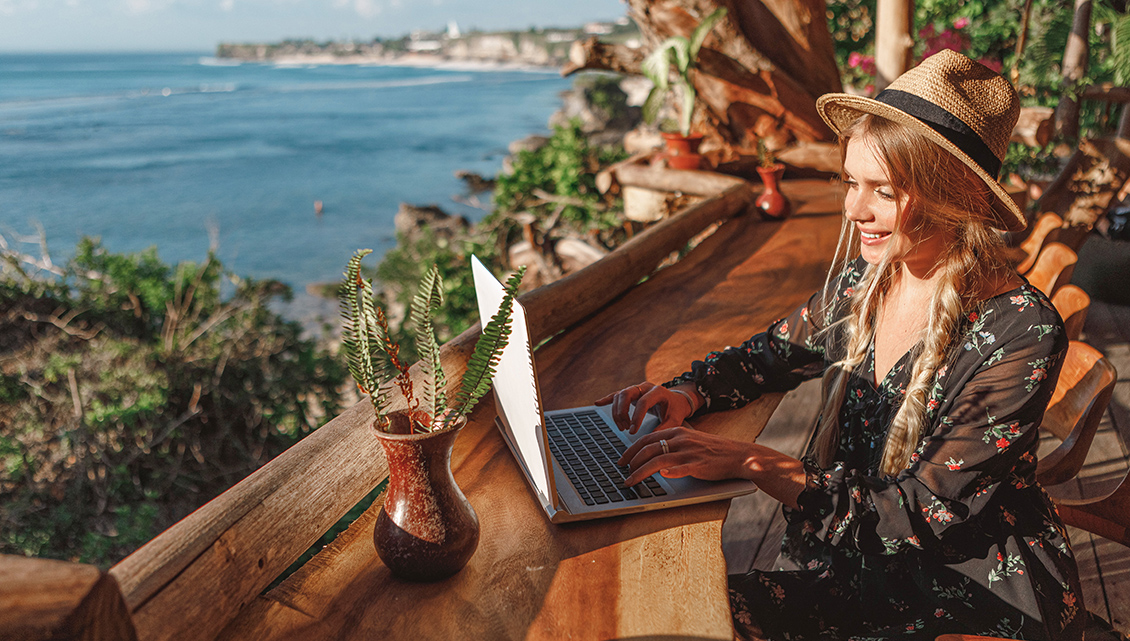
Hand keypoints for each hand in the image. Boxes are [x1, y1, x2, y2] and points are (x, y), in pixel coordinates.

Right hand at [595, 382, 696, 433]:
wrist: (677, 401)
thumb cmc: (676, 410)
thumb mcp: (674, 420)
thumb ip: (664, 429)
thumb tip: (650, 440)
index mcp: (658, 391)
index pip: (643, 402)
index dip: (637, 417)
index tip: (633, 431)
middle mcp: (646, 387)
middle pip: (627, 393)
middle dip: (623, 412)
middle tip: (625, 428)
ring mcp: (637, 388)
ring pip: (620, 395)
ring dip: (618, 412)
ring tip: (623, 427)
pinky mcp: (632, 393)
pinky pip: (617, 395)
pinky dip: (607, 399)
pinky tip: (597, 403)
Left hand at [617, 426, 753, 486]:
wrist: (738, 455)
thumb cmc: (713, 451)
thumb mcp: (690, 441)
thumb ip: (672, 444)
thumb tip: (652, 454)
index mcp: (677, 431)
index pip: (646, 438)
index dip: (631, 450)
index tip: (622, 460)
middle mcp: (681, 440)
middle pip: (648, 449)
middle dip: (631, 461)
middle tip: (621, 472)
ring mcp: (689, 452)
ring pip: (658, 460)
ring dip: (640, 472)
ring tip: (630, 481)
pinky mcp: (699, 465)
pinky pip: (681, 468)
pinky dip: (670, 472)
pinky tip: (661, 476)